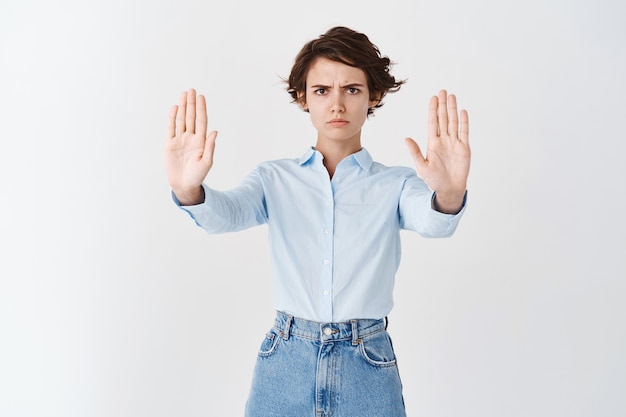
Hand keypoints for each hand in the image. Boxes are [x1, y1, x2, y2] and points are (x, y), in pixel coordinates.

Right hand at [165, 89, 217, 204]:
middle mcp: (191, 138)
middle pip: (191, 117)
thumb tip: (215, 132)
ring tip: (184, 94)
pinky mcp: (170, 144)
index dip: (201, 109)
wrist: (184, 185)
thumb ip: (210, 146)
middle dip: (191, 104)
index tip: (201, 97)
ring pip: (181, 119)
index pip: (201, 121)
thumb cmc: (198, 175)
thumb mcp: (207, 162)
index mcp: (201, 141)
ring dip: (182, 107)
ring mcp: (180, 139)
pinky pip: (171, 128)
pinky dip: (172, 117)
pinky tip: (174, 107)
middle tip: (192, 90)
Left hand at [405, 90, 469, 212]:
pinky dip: (464, 122)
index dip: (433, 110)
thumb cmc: (434, 179)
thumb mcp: (421, 166)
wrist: (449, 189)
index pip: (433, 122)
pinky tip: (463, 111)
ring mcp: (454, 143)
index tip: (433, 98)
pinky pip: (464, 132)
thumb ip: (415, 151)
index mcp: (433, 143)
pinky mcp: (464, 148)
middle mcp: (444, 140)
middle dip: (443, 105)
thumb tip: (406, 138)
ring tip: (452, 96)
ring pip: (453, 122)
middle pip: (443, 119)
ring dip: (453, 109)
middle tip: (442, 91)